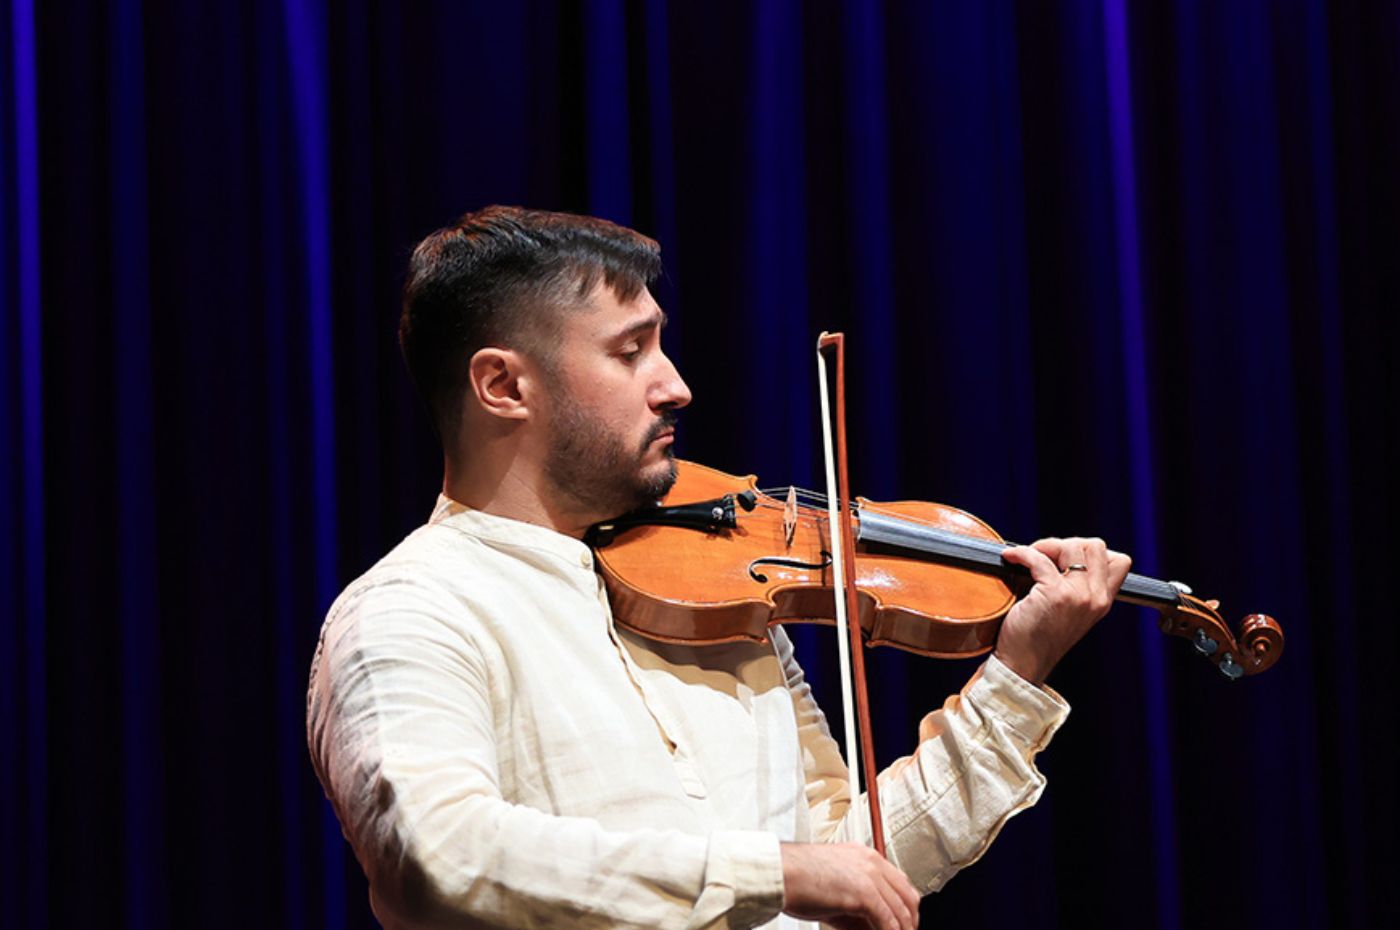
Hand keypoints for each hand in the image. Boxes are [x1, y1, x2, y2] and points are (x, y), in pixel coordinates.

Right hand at [780, 842, 919, 929]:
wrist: (780, 872)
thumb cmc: (796, 877)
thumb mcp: (834, 887)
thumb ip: (856, 904)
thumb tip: (871, 925)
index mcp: (864, 856)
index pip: (900, 882)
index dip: (906, 907)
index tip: (905, 923)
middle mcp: (871, 862)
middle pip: (908, 896)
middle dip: (910, 921)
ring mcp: (869, 875)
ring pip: (901, 910)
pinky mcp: (864, 893)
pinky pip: (888, 920)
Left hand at [995, 537, 1131, 684]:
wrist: (1022, 664)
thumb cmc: (1038, 636)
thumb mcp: (1070, 611)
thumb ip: (1078, 586)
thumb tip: (1061, 550)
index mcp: (1102, 602)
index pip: (1119, 561)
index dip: (1091, 552)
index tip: (1065, 558)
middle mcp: (1096, 598)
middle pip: (1096, 546)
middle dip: (1067, 543)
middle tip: (1045, 556)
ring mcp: (1078, 596)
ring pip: (1073, 546)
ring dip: (1046, 545)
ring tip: (1031, 556)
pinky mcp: (1054, 595)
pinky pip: (1039, 558)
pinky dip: (1022, 553)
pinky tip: (1011, 557)